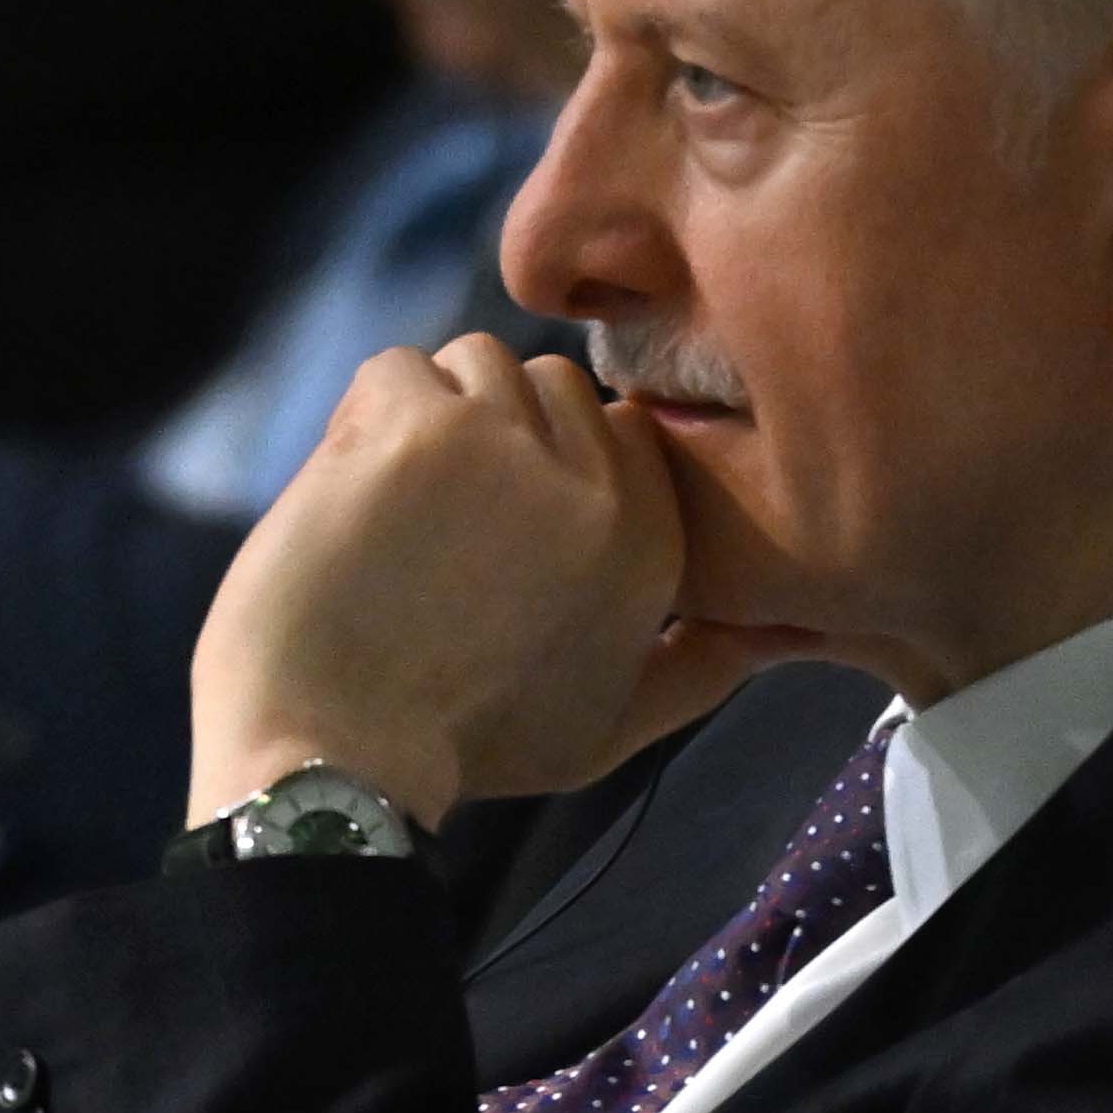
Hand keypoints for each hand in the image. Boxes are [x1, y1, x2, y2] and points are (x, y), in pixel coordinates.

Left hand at [186, 336, 764, 827]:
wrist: (338, 751)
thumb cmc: (467, 747)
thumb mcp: (608, 730)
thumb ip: (695, 673)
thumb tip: (774, 636)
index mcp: (652, 544)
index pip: (627, 426)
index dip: (560, 457)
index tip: (509, 514)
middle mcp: (597, 484)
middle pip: (551, 382)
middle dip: (497, 428)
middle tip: (444, 516)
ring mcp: (503, 442)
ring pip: (474, 362)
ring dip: (432, 416)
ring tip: (396, 504)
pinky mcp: (414, 425)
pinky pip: (395, 369)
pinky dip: (365, 416)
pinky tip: (350, 493)